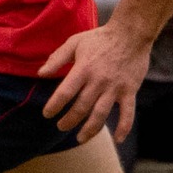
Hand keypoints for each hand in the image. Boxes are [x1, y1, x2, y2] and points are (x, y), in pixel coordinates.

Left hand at [38, 20, 149, 143]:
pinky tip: (118, 140)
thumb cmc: (100, 37)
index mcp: (83, 69)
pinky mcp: (129, 91)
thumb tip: (40, 73)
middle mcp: (98, 81)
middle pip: (81, 108)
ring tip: (80, 138)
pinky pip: (127, 113)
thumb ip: (57, 58)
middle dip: (68, 120)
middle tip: (61, 127)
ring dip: (89, 130)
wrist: (131, 33)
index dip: (54, 106)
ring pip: (100, 114)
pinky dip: (124, 127)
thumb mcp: (75, 42)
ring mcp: (115, 88)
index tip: (47, 114)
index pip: (65, 92)